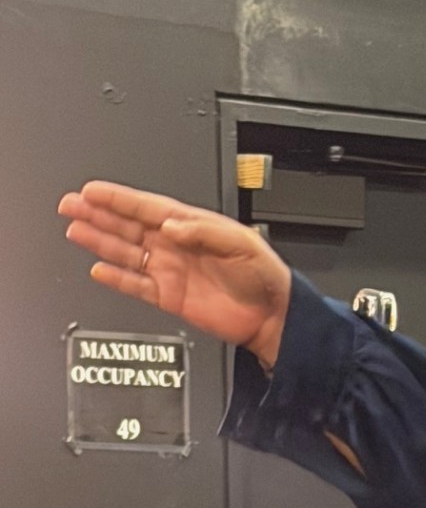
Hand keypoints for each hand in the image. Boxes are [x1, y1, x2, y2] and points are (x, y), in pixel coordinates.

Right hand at [58, 182, 292, 367]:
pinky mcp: (170, 297)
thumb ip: (204, 232)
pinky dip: (117, 277)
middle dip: (98, 213)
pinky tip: (98, 268)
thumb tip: (170, 226)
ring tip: (74, 229)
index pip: (147, 208)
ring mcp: (171, 271)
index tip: (92, 191)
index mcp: (192, 226)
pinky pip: (137, 284)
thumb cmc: (265, 277)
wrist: (273, 317)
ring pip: (126, 252)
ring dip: (99, 240)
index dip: (118, 198)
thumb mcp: (241, 243)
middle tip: (70, 204)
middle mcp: (176, 246)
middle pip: (128, 225)